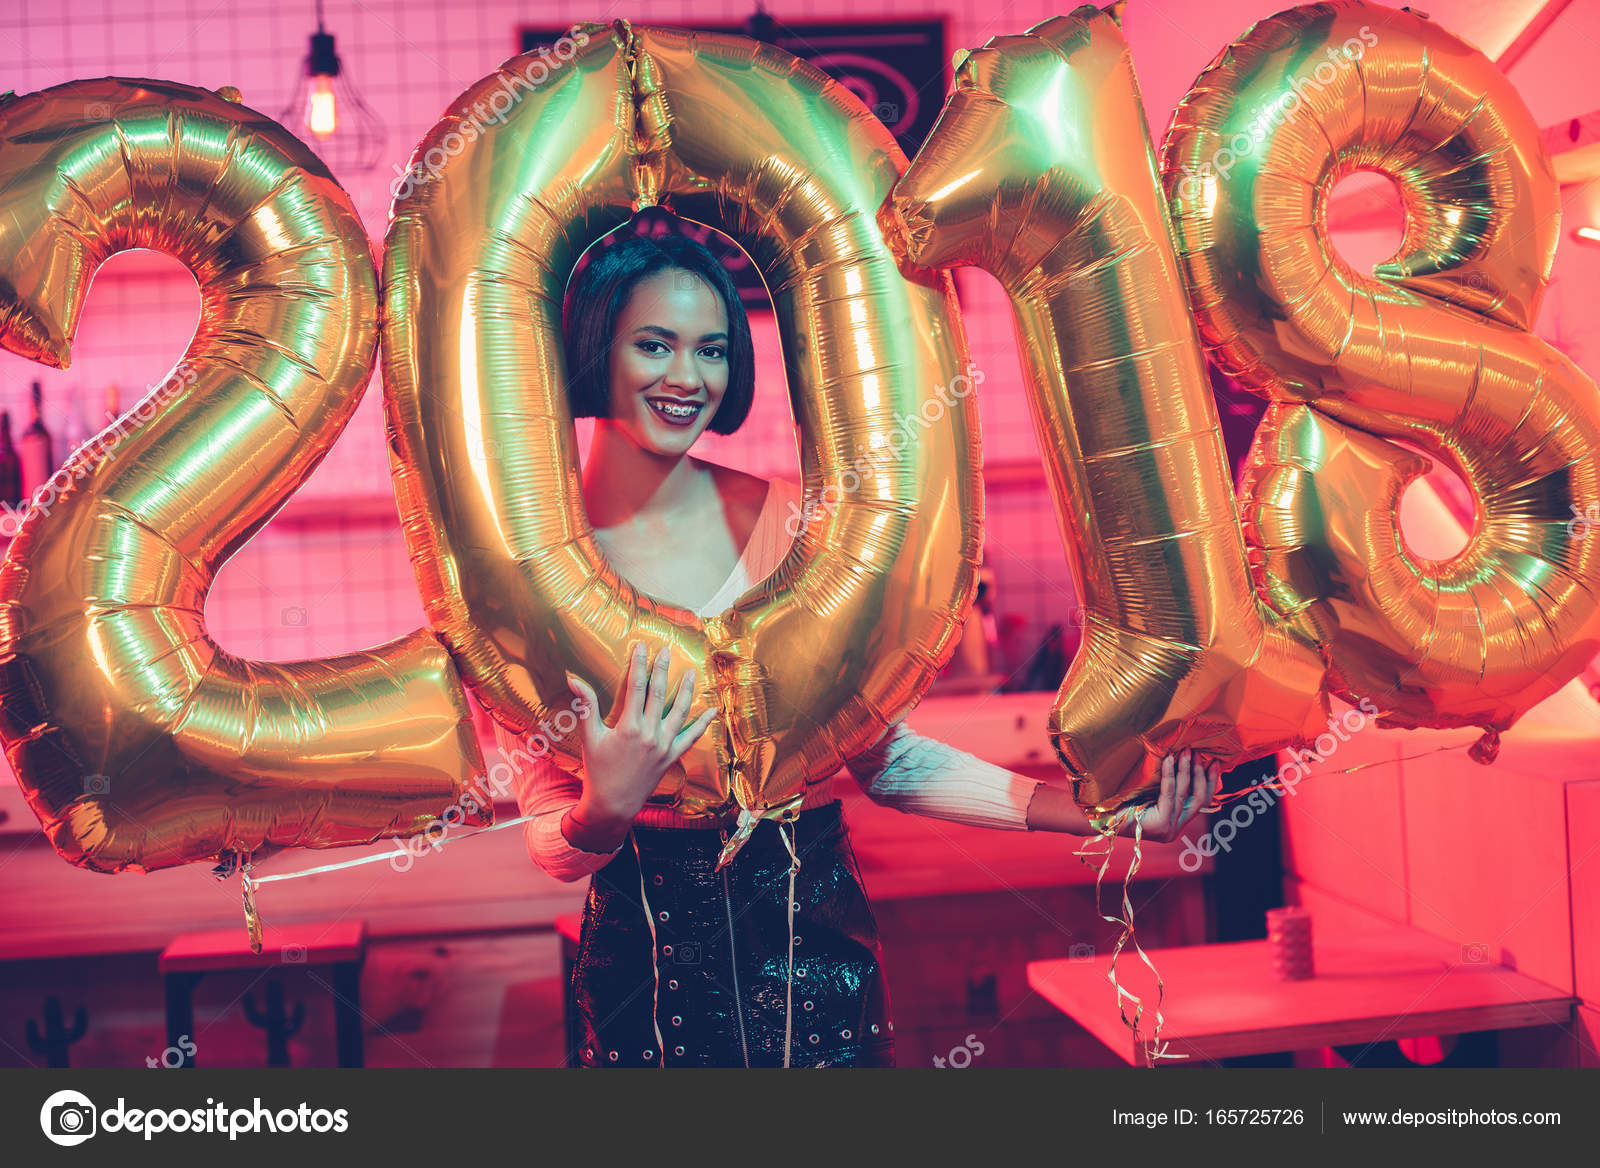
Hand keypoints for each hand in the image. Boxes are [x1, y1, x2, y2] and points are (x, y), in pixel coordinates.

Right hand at [562, 642, 716, 852]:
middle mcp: (649, 734)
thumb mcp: (590, 737)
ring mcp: (663, 746)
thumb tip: (573, 678)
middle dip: (662, 668)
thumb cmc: (598, 770)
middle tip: (666, 649)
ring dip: (687, 690)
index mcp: (628, 727)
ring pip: (680, 712)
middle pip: (659, 693)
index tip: (641, 646)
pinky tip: (712, 710)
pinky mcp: (672, 757)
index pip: (636, 687)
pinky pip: (692, 738)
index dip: (639, 664)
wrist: (613, 804)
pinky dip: (703, 724)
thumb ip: (586, 705)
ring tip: (692, 672)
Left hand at [1113, 749, 1220, 842]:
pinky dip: (1171, 775)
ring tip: (1186, 752)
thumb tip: (1181, 759)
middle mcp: (1174, 829)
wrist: (1097, 815)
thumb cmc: (1118, 801)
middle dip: (1200, 774)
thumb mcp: (1148, 793)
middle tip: (1198, 753)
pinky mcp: (1161, 825)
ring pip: (1186, 795)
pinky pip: (1170, 794)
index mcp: (1173, 823)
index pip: (1201, 803)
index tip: (1214, 762)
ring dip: (1187, 771)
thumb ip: (1165, 786)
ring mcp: (1169, 829)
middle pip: (1199, 800)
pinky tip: (1170, 760)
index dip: (1210, 782)